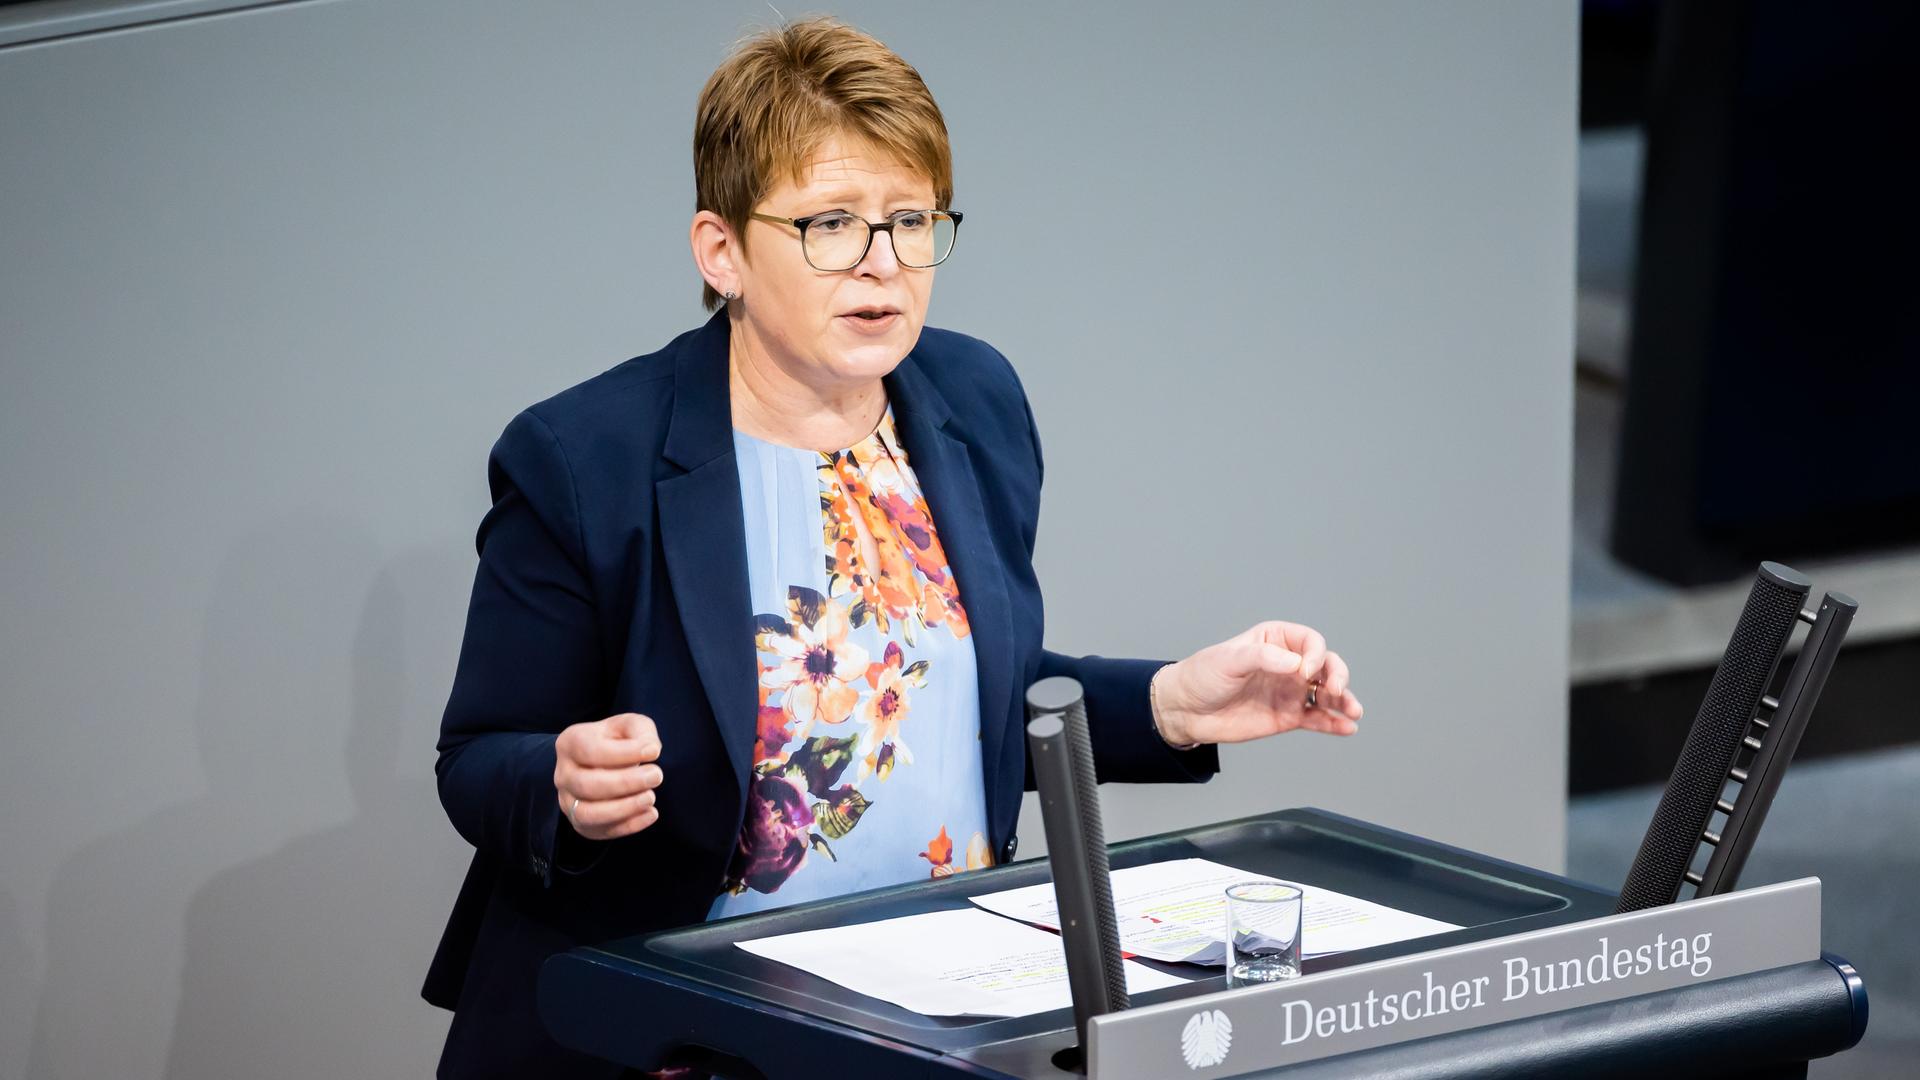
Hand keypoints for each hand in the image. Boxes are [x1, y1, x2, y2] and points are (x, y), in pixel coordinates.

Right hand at [554, 712, 663, 839]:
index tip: (654, 753)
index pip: (590, 751)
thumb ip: (641, 731)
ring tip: (651, 798)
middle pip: (586, 785)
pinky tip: (651, 813)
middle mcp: (563, 774)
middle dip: (626, 783)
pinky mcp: (581, 824)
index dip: (624, 754)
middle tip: (657, 776)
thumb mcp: (629, 726)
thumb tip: (651, 750)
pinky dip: (628, 826)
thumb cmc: (618, 741)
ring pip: (587, 814)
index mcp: (570, 743)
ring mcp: (568, 802)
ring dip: (623, 809)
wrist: (602, 763)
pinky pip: (600, 831)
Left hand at [1153, 621, 1361, 746]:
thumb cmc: (1203, 675)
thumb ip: (1263, 658)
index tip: (1305, 670)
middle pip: (1326, 666)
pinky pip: (1317, 719)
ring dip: (1344, 700)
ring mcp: (1290, 691)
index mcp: (1275, 640)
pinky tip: (1347, 728)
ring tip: (1354, 712)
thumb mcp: (1229, 660)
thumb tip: (1296, 664)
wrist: (1186, 710)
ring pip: (1327, 694)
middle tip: (1336, 690)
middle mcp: (1289, 664)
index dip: (1316, 654)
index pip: (1310, 642)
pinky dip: (1334, 723)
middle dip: (1338, 676)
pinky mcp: (1288, 717)